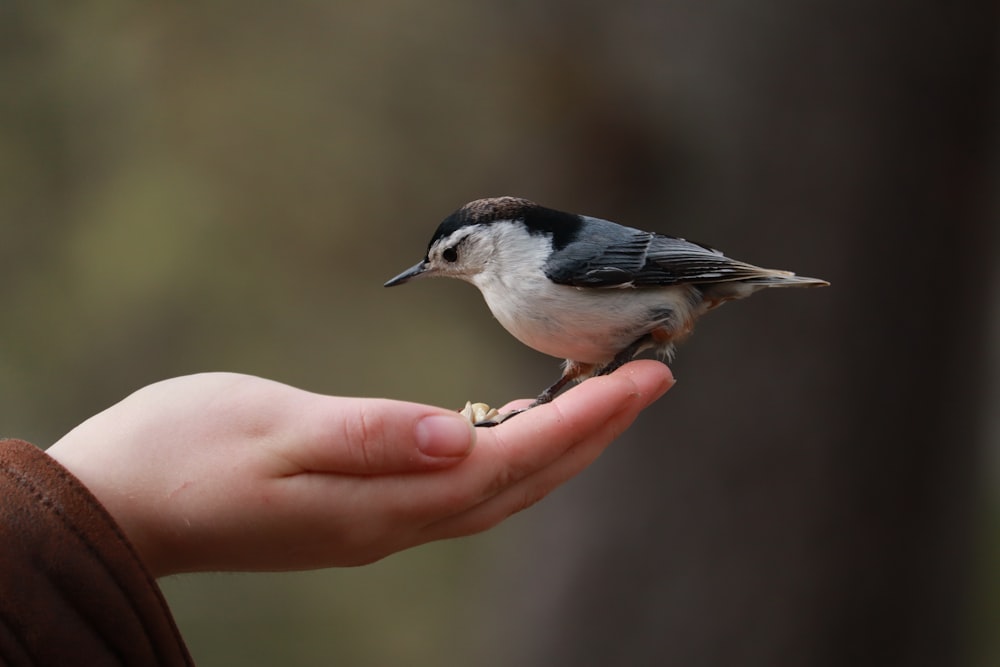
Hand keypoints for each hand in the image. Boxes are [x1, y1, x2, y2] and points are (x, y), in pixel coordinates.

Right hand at [47, 361, 672, 577]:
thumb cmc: (184, 457)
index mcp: (383, 501)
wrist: (122, 503)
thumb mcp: (271, 433)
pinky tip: (519, 427)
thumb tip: (458, 436)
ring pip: (500, 486)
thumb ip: (368, 437)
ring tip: (606, 400)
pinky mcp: (364, 505)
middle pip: (523, 480)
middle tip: (652, 380)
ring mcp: (381, 518)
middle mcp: (396, 519)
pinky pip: (463, 484)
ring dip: (560, 444)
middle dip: (595, 431)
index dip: (585, 421)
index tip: (645, 381)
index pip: (512, 460)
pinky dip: (509, 452)